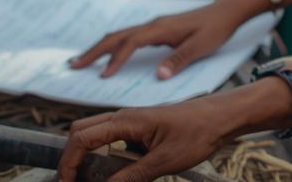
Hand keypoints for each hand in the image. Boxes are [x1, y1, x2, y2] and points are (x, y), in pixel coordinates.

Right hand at [57, 103, 226, 181]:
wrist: (223, 117)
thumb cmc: (198, 132)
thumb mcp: (164, 162)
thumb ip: (131, 177)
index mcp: (126, 121)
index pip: (81, 139)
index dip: (68, 163)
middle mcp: (123, 117)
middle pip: (80, 132)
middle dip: (71, 158)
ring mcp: (131, 122)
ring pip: (94, 134)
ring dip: (85, 155)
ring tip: (87, 180)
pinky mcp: (140, 129)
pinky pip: (111, 139)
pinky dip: (102, 154)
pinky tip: (111, 173)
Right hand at [69, 0, 245, 79]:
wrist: (228, 10)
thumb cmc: (217, 29)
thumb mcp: (202, 47)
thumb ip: (180, 60)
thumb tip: (158, 76)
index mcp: (161, 29)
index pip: (131, 43)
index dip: (116, 59)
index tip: (103, 75)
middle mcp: (154, 25)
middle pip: (117, 36)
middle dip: (94, 51)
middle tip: (73, 66)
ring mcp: (155, 25)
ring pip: (121, 34)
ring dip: (100, 47)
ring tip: (82, 61)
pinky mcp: (159, 28)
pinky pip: (130, 36)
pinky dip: (114, 45)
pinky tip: (110, 54)